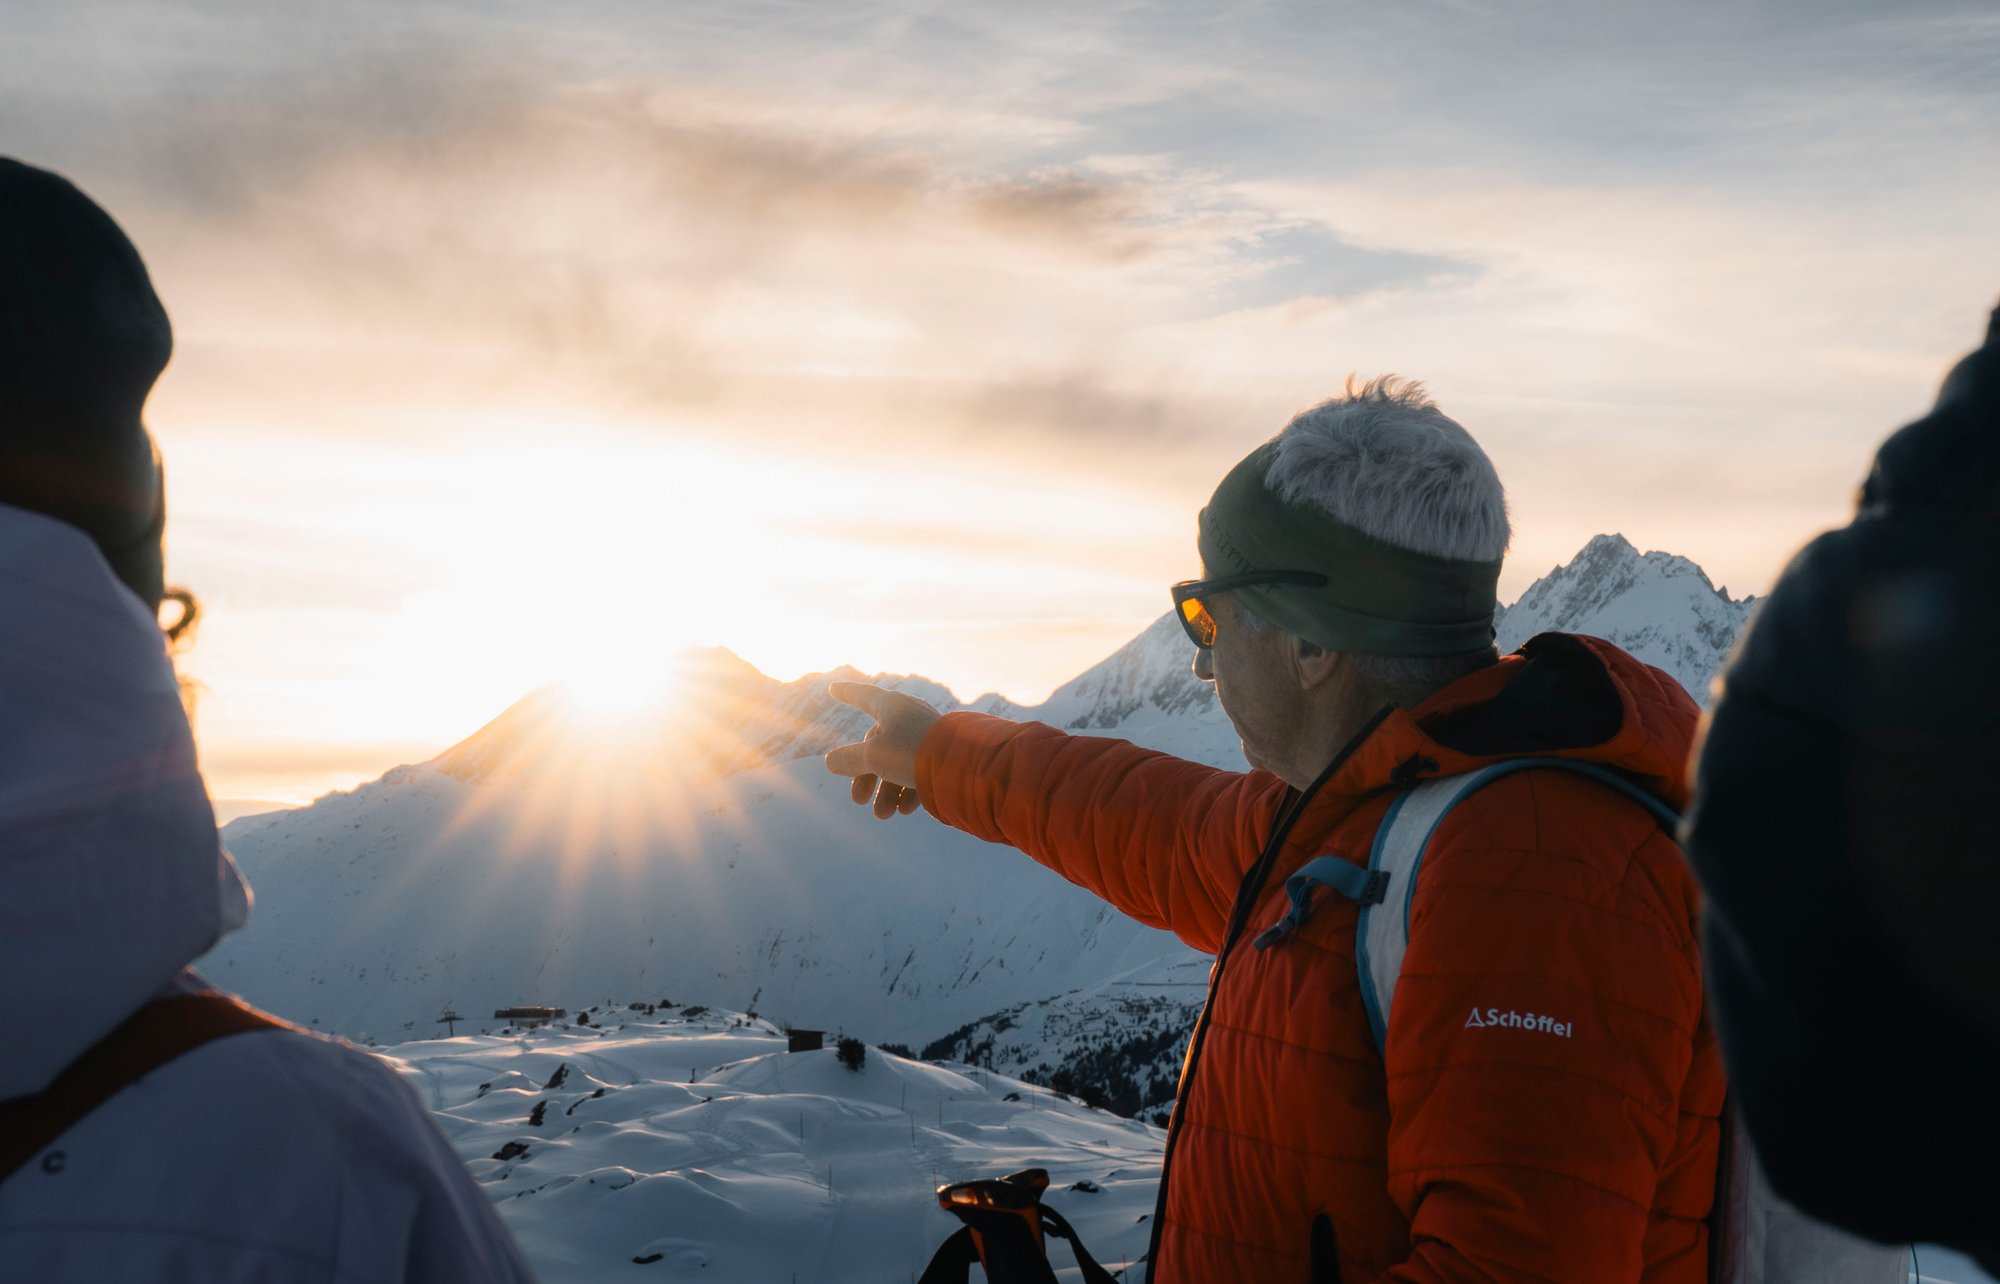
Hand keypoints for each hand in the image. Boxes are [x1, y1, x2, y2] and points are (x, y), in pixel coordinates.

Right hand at [824, 681, 941, 819]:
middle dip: (866, 776)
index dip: (847, 693)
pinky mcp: (943, 756)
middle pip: (878, 745)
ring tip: (884, 815)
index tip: (833, 689)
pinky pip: (919, 772)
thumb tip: (831, 761)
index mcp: (893, 706)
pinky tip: (905, 810)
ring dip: (887, 792)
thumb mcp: (874, 756)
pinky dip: (909, 790)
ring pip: (898, 764)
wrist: (966, 766)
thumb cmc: (913, 752)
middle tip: (858, 800)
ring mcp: (928, 737)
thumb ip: (849, 759)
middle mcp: (910, 718)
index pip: (864, 696)